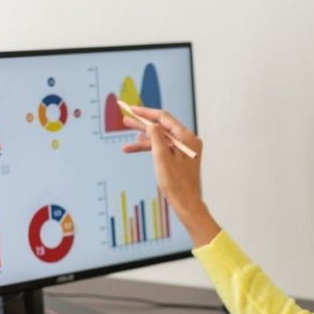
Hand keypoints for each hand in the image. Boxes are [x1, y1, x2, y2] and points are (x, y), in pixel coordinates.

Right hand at [121, 107, 220, 246]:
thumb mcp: (161, 157)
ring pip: (161, 138)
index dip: (146, 113)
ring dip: (144, 138)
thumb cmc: (176, 184)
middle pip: (162, 127)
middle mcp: (188, 140)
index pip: (164, 118)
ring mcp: (184, 149)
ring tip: (127, 136)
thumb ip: (156, 137)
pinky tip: (134, 148)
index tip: (132, 109)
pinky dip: (150, 148)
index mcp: (187, 137)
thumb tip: (152, 123)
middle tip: (126, 120)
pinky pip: (163, 148)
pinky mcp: (180, 157)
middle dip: (143, 124)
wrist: (186, 203)